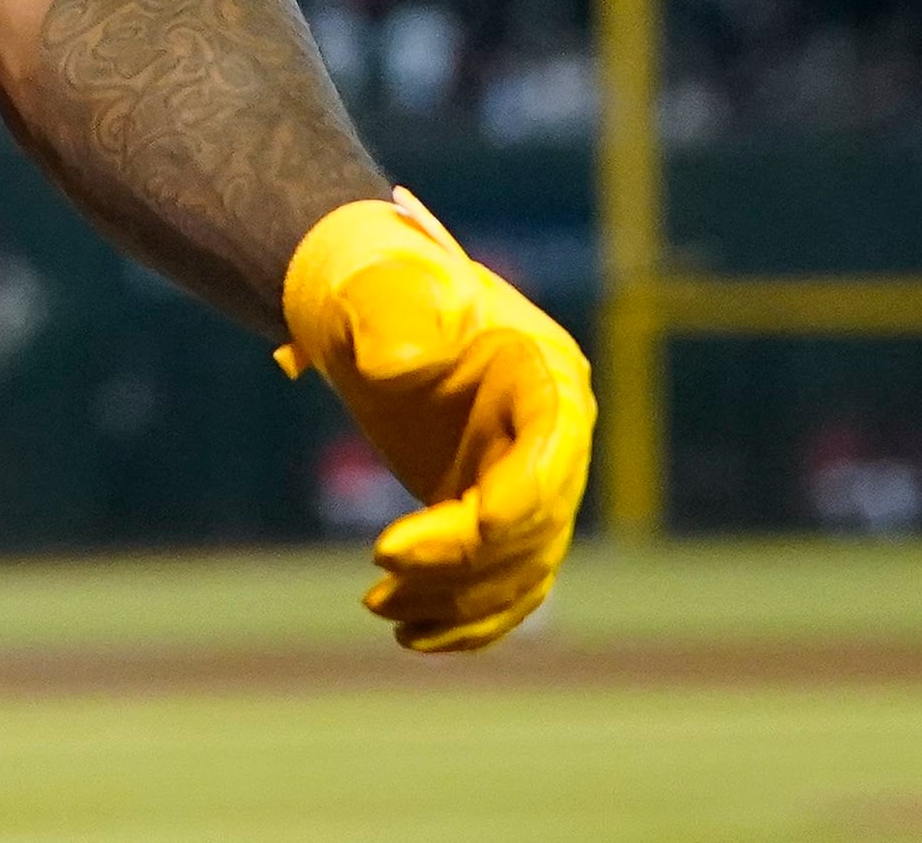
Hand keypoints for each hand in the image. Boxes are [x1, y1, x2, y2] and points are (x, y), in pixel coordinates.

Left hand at [276, 190, 594, 653]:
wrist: (365, 301)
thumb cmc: (377, 284)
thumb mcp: (382, 288)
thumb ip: (395, 316)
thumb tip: (396, 368)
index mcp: (549, 378)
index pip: (545, 468)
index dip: (495, 516)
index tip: (403, 545)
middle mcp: (557, 437)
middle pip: (532, 530)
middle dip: (459, 565)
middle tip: (379, 574)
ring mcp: (531, 477)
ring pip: (518, 569)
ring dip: (455, 601)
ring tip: (380, 610)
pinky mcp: (497, 506)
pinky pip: (505, 581)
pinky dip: (470, 619)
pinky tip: (413, 637)